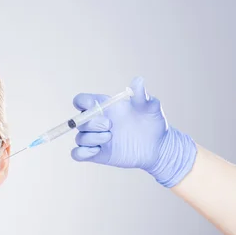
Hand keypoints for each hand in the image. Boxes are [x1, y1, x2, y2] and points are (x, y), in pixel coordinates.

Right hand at [71, 76, 196, 187]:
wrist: (158, 146)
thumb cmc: (153, 123)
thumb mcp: (150, 107)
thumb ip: (141, 96)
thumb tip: (138, 80)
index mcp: (104, 107)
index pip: (82, 101)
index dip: (81, 102)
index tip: (95, 107)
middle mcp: (96, 122)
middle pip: (79, 121)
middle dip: (92, 123)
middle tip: (110, 125)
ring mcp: (95, 139)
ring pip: (80, 138)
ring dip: (92, 138)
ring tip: (110, 138)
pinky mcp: (96, 154)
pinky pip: (77, 154)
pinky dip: (82, 153)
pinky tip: (98, 151)